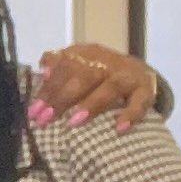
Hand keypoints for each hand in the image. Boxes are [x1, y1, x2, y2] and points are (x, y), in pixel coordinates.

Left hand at [31, 44, 160, 130]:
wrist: (141, 72)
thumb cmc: (100, 74)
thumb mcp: (78, 64)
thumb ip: (59, 67)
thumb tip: (42, 71)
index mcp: (87, 53)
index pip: (64, 68)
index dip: (47, 89)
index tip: (33, 111)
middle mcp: (108, 61)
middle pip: (84, 76)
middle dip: (62, 98)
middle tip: (46, 119)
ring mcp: (128, 75)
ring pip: (110, 86)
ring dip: (91, 104)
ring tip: (73, 122)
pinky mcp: (147, 89)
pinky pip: (141, 102)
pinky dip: (131, 114)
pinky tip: (118, 128)